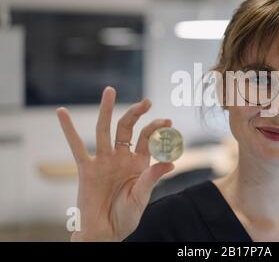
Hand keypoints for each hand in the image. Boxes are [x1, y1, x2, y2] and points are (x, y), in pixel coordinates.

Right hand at [56, 86, 174, 240]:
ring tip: (110, 91)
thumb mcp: (142, 197)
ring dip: (106, 110)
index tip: (167, 122)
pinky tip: (62, 112)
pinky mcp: (87, 168)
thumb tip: (171, 162)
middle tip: (146, 101)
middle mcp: (121, 157)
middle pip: (127, 128)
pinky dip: (68, 129)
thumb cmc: (126, 216)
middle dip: (136, 113)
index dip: (157, 129)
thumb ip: (152, 178)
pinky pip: (76, 146)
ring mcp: (104, 160)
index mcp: (138, 162)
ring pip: (104, 130)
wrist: (105, 232)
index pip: (147, 138)